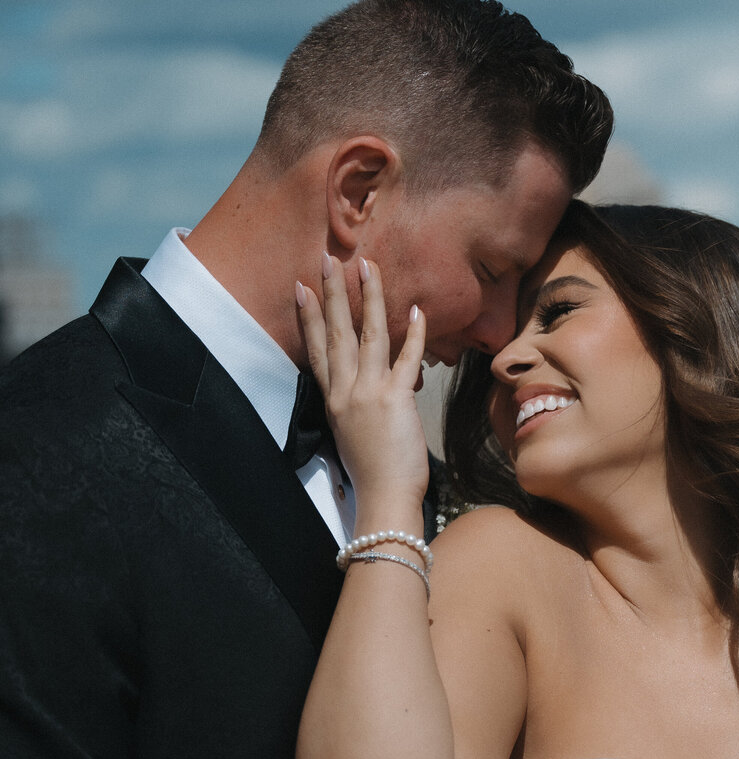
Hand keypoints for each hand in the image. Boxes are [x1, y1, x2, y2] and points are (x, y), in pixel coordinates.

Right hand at [296, 253, 428, 506]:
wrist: (383, 499)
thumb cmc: (373, 473)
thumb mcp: (353, 434)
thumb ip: (358, 406)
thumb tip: (376, 388)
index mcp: (333, 401)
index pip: (316, 350)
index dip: (309, 317)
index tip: (302, 288)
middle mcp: (345, 392)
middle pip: (335, 334)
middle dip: (331, 293)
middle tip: (328, 259)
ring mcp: (367, 394)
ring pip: (366, 335)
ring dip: (367, 298)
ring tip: (366, 267)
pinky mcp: (394, 400)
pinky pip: (405, 358)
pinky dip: (412, 334)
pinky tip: (416, 310)